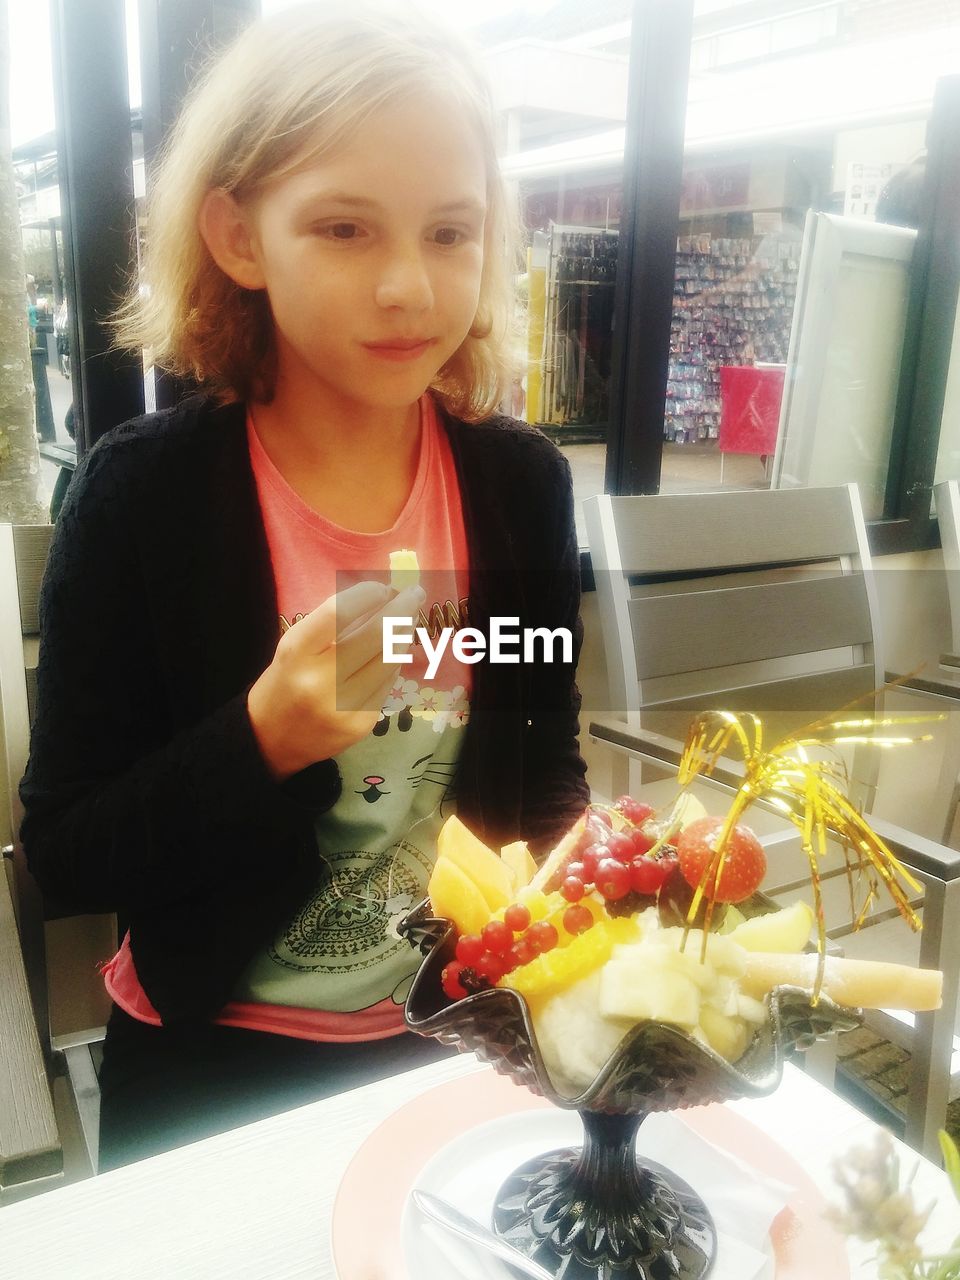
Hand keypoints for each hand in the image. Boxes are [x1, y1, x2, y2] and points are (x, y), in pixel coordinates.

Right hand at [247, 580, 424, 780]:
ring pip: (390, 661)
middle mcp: (318, 680)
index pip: (338, 613)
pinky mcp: (360, 724)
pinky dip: (392, 666)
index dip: (367, 595)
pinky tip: (388, 658)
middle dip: (402, 609)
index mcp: (297, 652)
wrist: (272, 739)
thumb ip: (334, 624)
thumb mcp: (297, 647)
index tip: (384, 586)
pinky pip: (387, 685)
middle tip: (415, 594)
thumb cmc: (287, 680)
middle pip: (375, 636)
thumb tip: (384, 596)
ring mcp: (343, 706)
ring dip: (403, 636)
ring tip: (407, 621)